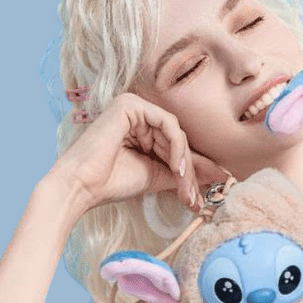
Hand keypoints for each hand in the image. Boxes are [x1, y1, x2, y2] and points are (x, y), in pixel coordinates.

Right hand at [52, 93, 227, 214]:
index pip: (177, 147)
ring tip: (184, 189)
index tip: (205, 195)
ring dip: (185, 165)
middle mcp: (139, 115)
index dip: (193, 171)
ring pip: (176, 134)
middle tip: (195, 199)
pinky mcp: (131, 104)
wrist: (82, 187)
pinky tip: (176, 168)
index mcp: (143, 129)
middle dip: (190, 172)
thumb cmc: (113, 183)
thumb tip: (219, 174)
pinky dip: (177, 147)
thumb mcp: (158, 176)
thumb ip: (184, 172)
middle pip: (179, 141)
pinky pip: (168, 124)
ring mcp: (135, 107)